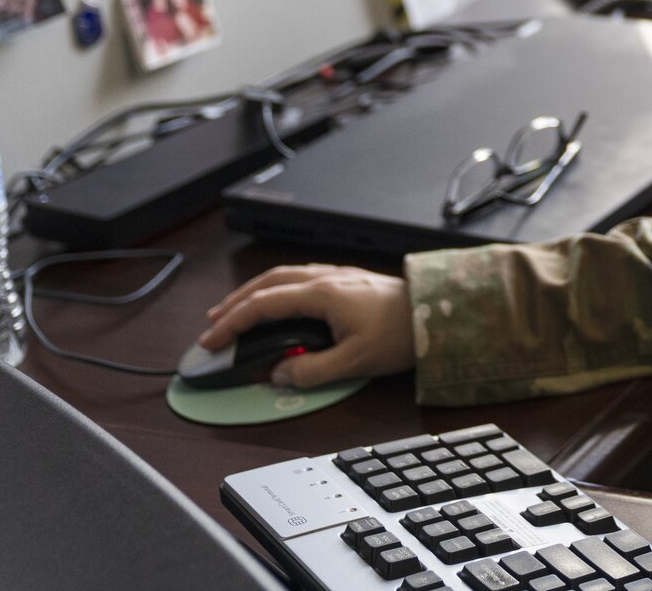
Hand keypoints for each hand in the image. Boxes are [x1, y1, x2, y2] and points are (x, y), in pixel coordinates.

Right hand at [202, 264, 415, 388]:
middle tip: (213, 325)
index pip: (263, 305)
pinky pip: (303, 277)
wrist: (440, 312)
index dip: (232, 323)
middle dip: (236, 303)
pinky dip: (280, 288)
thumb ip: (311, 371)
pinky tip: (280, 301)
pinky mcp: (350, 280)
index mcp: (322, 295)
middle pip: (269, 283)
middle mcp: (327, 278)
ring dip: (256, 292)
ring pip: (285, 276)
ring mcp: (339, 276)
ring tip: (237, 311)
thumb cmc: (402, 333)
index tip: (211, 341)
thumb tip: (277, 374)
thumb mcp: (354, 361)